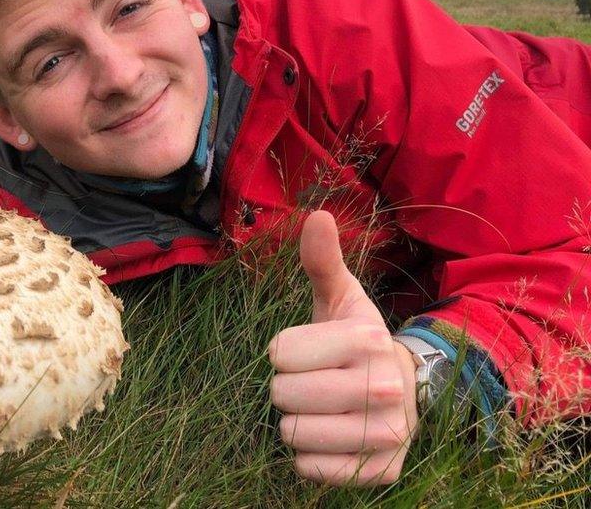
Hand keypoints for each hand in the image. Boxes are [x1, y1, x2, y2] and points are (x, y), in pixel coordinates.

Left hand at [267, 210, 418, 485]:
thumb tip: (317, 215)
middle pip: (283, 394)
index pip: (280, 353)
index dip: (283, 352)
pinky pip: (310, 469)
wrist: (405, 391)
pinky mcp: (382, 471)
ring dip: (295, 423)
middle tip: (311, 382)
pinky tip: (329, 437)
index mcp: (368, 338)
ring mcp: (388, 434)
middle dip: (285, 388)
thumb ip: (322, 262)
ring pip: (293, 434)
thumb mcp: (340, 298)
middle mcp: (385, 387)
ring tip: (321, 409)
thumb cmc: (356, 341)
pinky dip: (307, 457)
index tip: (307, 350)